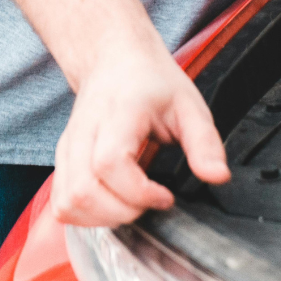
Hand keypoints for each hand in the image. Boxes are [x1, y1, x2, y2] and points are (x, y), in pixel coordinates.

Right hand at [51, 42, 230, 226]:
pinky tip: (113, 206)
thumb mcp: (189, 105)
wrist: (115, 61)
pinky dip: (85, 216)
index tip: (166, 196)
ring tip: (133, 206)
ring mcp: (67, 147)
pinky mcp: (62, 160)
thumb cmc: (152, 82)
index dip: (138, 192)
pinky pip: (61, 203)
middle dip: (122, 212)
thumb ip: (205, 143)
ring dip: (102, 219)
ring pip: (66, 202)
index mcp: (118, 114)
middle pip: (83, 191)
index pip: (110, 163)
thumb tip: (218, 177)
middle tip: (151, 203)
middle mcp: (84, 132)